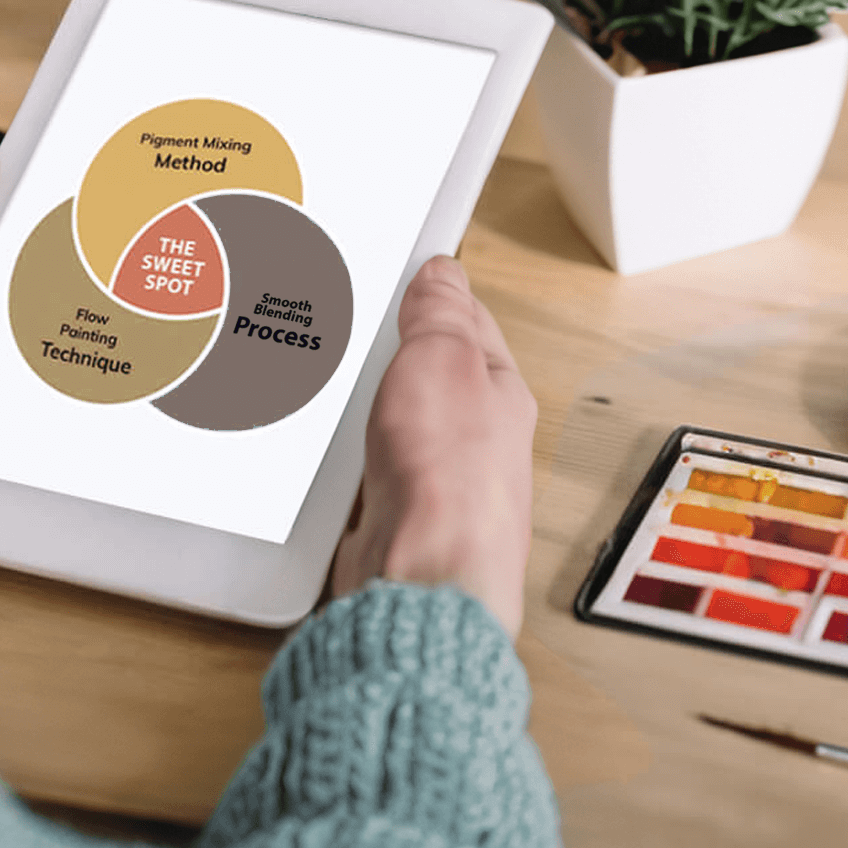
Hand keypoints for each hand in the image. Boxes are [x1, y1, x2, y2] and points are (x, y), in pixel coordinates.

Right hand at [330, 256, 537, 635]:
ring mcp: (441, 482)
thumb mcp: (443, 360)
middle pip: (438, 377)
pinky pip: (380, 470)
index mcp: (500, 392)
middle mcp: (480, 440)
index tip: (415, 270)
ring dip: (381, 405)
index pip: (471, 325)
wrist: (423, 576)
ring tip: (355, 376)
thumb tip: (444, 272)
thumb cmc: (450, 478)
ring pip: (406, 425)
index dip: (439, 294)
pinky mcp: (404, 518)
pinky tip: (347, 451)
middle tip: (377, 317)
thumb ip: (440, 314)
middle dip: (406, 351)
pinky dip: (362, 454)